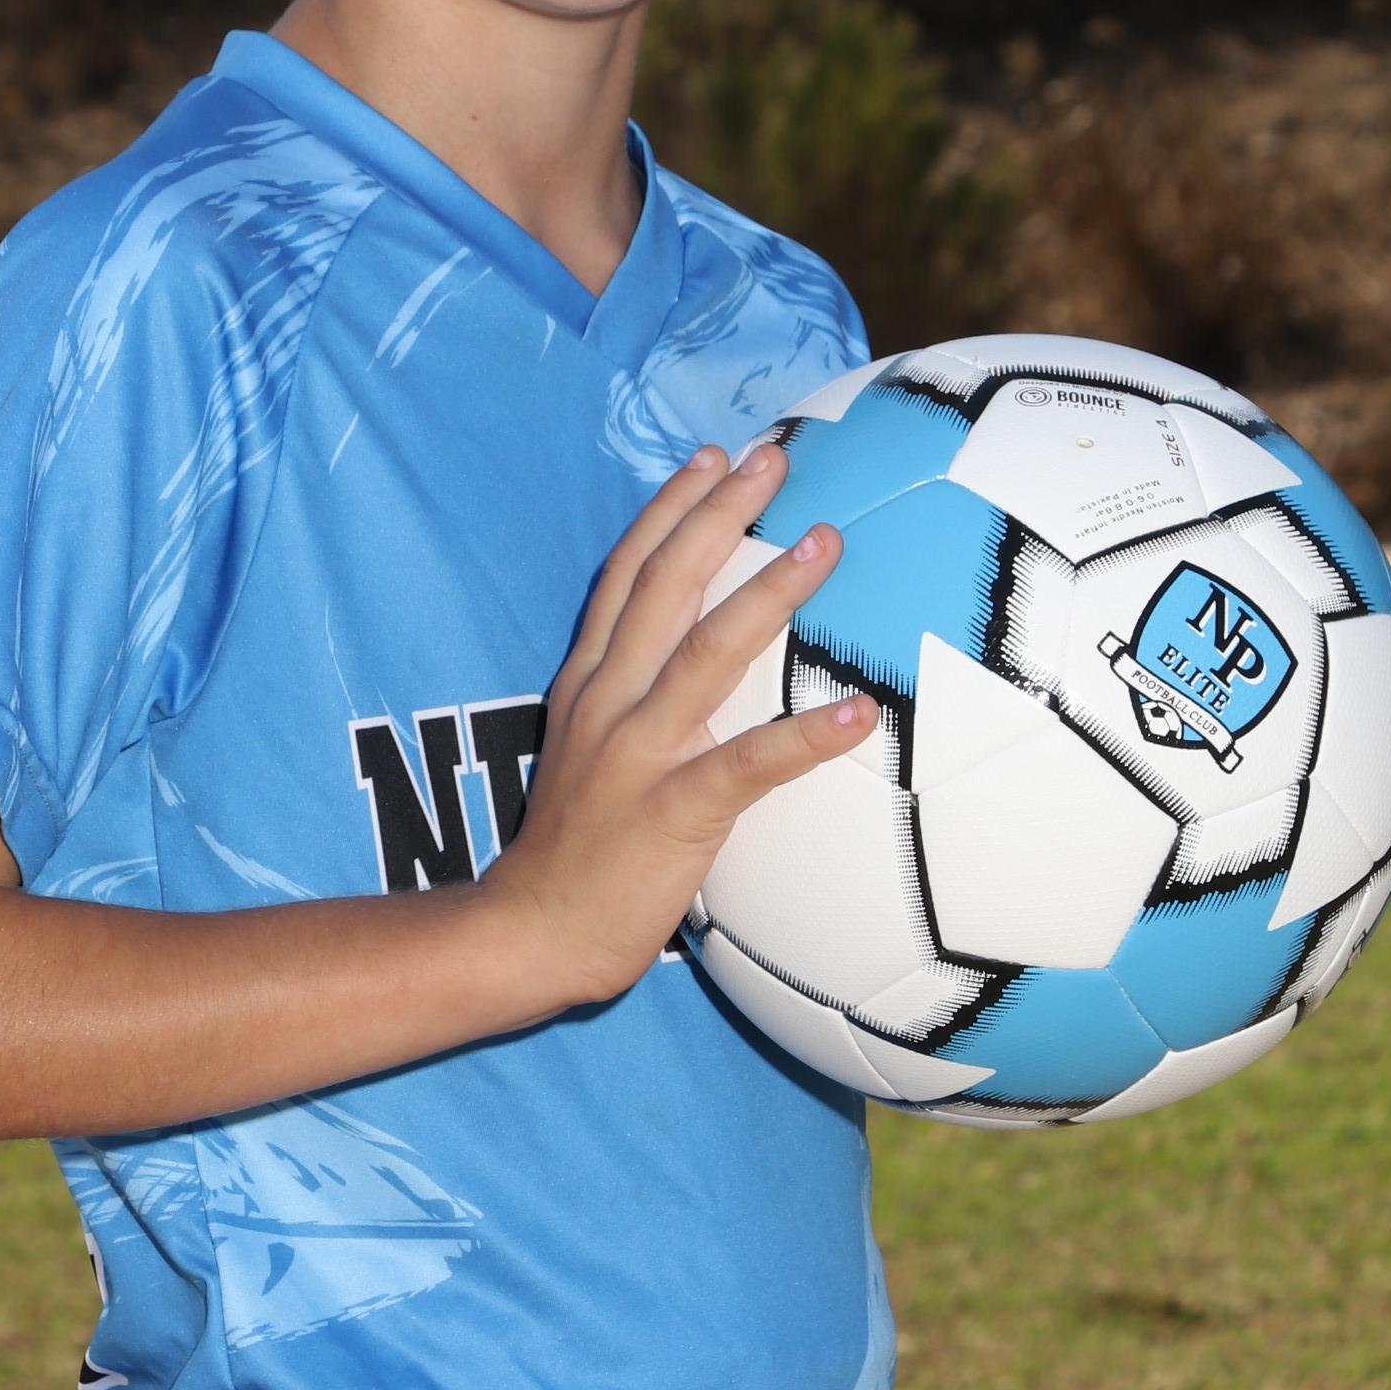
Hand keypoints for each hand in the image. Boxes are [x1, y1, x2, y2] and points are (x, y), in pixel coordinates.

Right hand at [479, 440, 873, 1014]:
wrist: (531, 932)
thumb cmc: (577, 851)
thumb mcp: (591, 752)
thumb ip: (636, 703)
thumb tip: (701, 668)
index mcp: (589, 683)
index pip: (628, 575)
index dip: (670, 510)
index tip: (714, 458)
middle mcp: (609, 702)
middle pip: (664, 585)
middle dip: (717, 513)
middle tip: (773, 460)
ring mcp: (637, 754)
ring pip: (707, 653)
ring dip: (769, 592)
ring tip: (825, 544)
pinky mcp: (671, 812)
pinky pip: (747, 765)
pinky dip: (804, 737)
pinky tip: (859, 713)